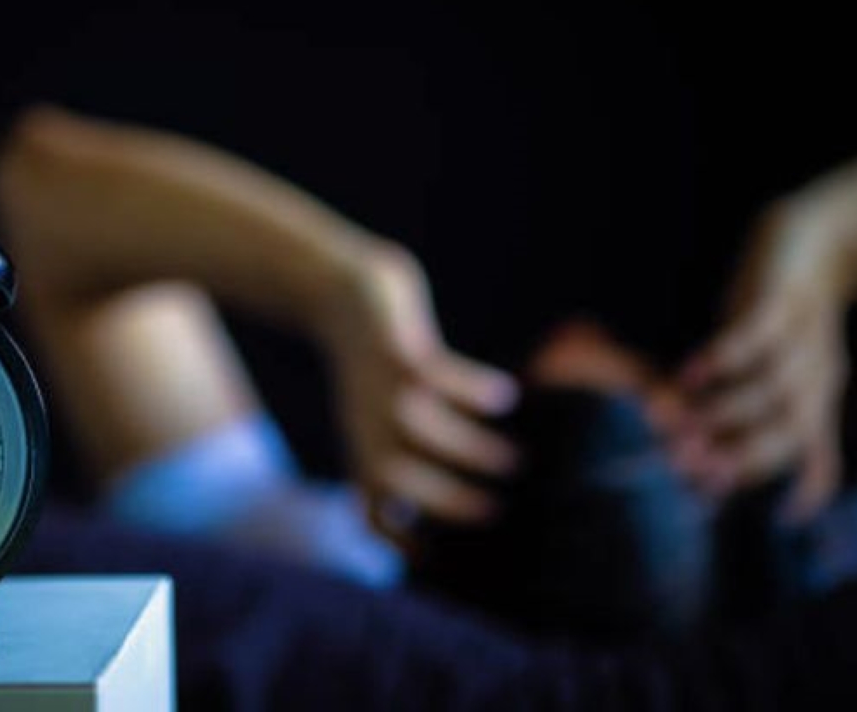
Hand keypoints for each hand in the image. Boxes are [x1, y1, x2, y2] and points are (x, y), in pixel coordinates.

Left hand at [322, 243, 518, 542]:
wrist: (341, 295)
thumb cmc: (380, 368)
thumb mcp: (385, 417)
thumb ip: (418, 460)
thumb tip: (474, 499)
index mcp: (364, 451)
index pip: (371, 515)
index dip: (402, 544)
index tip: (449, 562)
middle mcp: (366, 426)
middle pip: (393, 479)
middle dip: (446, 502)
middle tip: (497, 512)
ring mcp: (378, 387)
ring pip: (418, 428)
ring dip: (468, 448)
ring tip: (515, 458)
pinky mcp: (394, 346)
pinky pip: (433, 373)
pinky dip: (470, 388)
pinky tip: (507, 394)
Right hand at [676, 201, 847, 519]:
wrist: (814, 238)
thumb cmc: (783, 311)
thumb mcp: (776, 364)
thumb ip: (752, 406)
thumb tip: (702, 444)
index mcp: (819, 394)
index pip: (809, 451)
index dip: (783, 485)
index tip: (728, 499)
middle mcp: (818, 373)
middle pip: (789, 429)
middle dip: (739, 454)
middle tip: (686, 465)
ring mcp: (801, 336)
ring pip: (770, 389)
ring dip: (722, 411)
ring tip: (677, 423)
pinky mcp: (779, 298)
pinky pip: (752, 336)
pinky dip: (721, 358)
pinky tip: (687, 371)